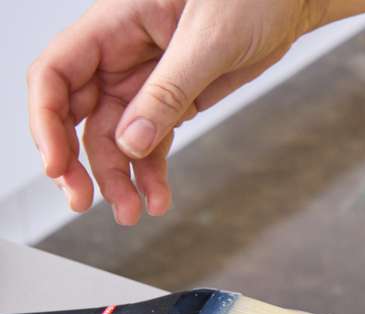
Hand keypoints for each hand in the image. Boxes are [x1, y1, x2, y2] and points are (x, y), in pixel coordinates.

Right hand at [28, 0, 324, 223]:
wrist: (287, 4)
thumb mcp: (208, 41)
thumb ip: (169, 91)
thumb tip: (131, 141)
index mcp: (113, 25)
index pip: (56, 74)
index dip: (47, 121)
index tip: (56, 165)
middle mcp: (119, 55)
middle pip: (76, 114)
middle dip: (76, 161)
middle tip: (84, 201)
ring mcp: (144, 81)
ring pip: (114, 137)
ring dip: (117, 177)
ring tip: (132, 213)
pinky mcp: (173, 100)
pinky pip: (151, 141)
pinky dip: (151, 172)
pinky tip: (157, 199)